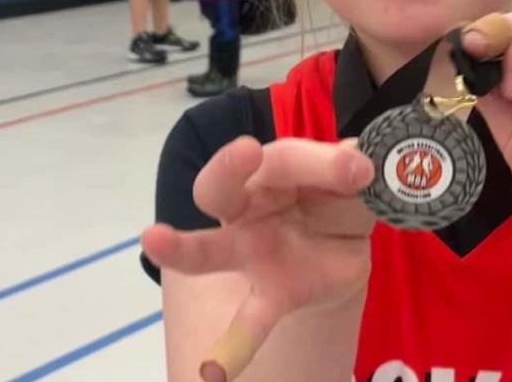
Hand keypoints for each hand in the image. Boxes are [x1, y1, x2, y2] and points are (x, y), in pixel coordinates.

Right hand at [141, 136, 375, 380]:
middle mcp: (247, 209)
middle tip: (246, 151)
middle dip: (230, 167)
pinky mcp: (271, 295)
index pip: (283, 159)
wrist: (345, 243)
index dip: (319, 159)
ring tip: (153, 240)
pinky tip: (214, 372)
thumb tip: (357, 165)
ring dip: (182, 247)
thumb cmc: (332, 194)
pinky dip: (232, 346)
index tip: (355, 165)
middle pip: (221, 186)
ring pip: (209, 250)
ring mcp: (251, 255)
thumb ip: (346, 171)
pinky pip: (248, 322)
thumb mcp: (347, 178)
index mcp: (269, 171)